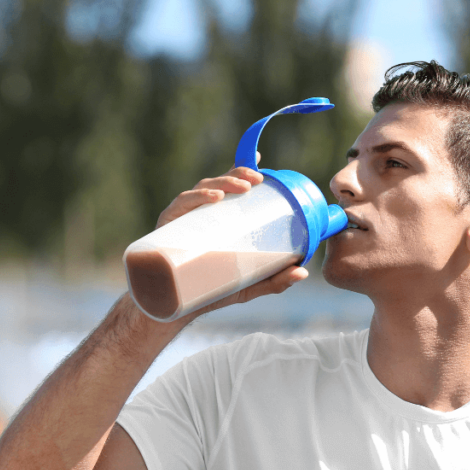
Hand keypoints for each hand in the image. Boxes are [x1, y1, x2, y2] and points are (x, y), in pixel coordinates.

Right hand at [152, 156, 308, 320]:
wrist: (176, 308)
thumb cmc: (212, 290)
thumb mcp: (248, 284)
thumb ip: (275, 279)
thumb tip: (303, 272)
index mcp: (216, 220)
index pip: (228, 189)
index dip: (241, 170)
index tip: (261, 161)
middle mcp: (198, 215)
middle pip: (217, 184)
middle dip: (237, 175)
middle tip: (258, 179)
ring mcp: (182, 220)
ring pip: (201, 190)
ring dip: (223, 183)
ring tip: (243, 187)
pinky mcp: (166, 228)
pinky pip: (181, 206)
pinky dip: (197, 198)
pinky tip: (214, 199)